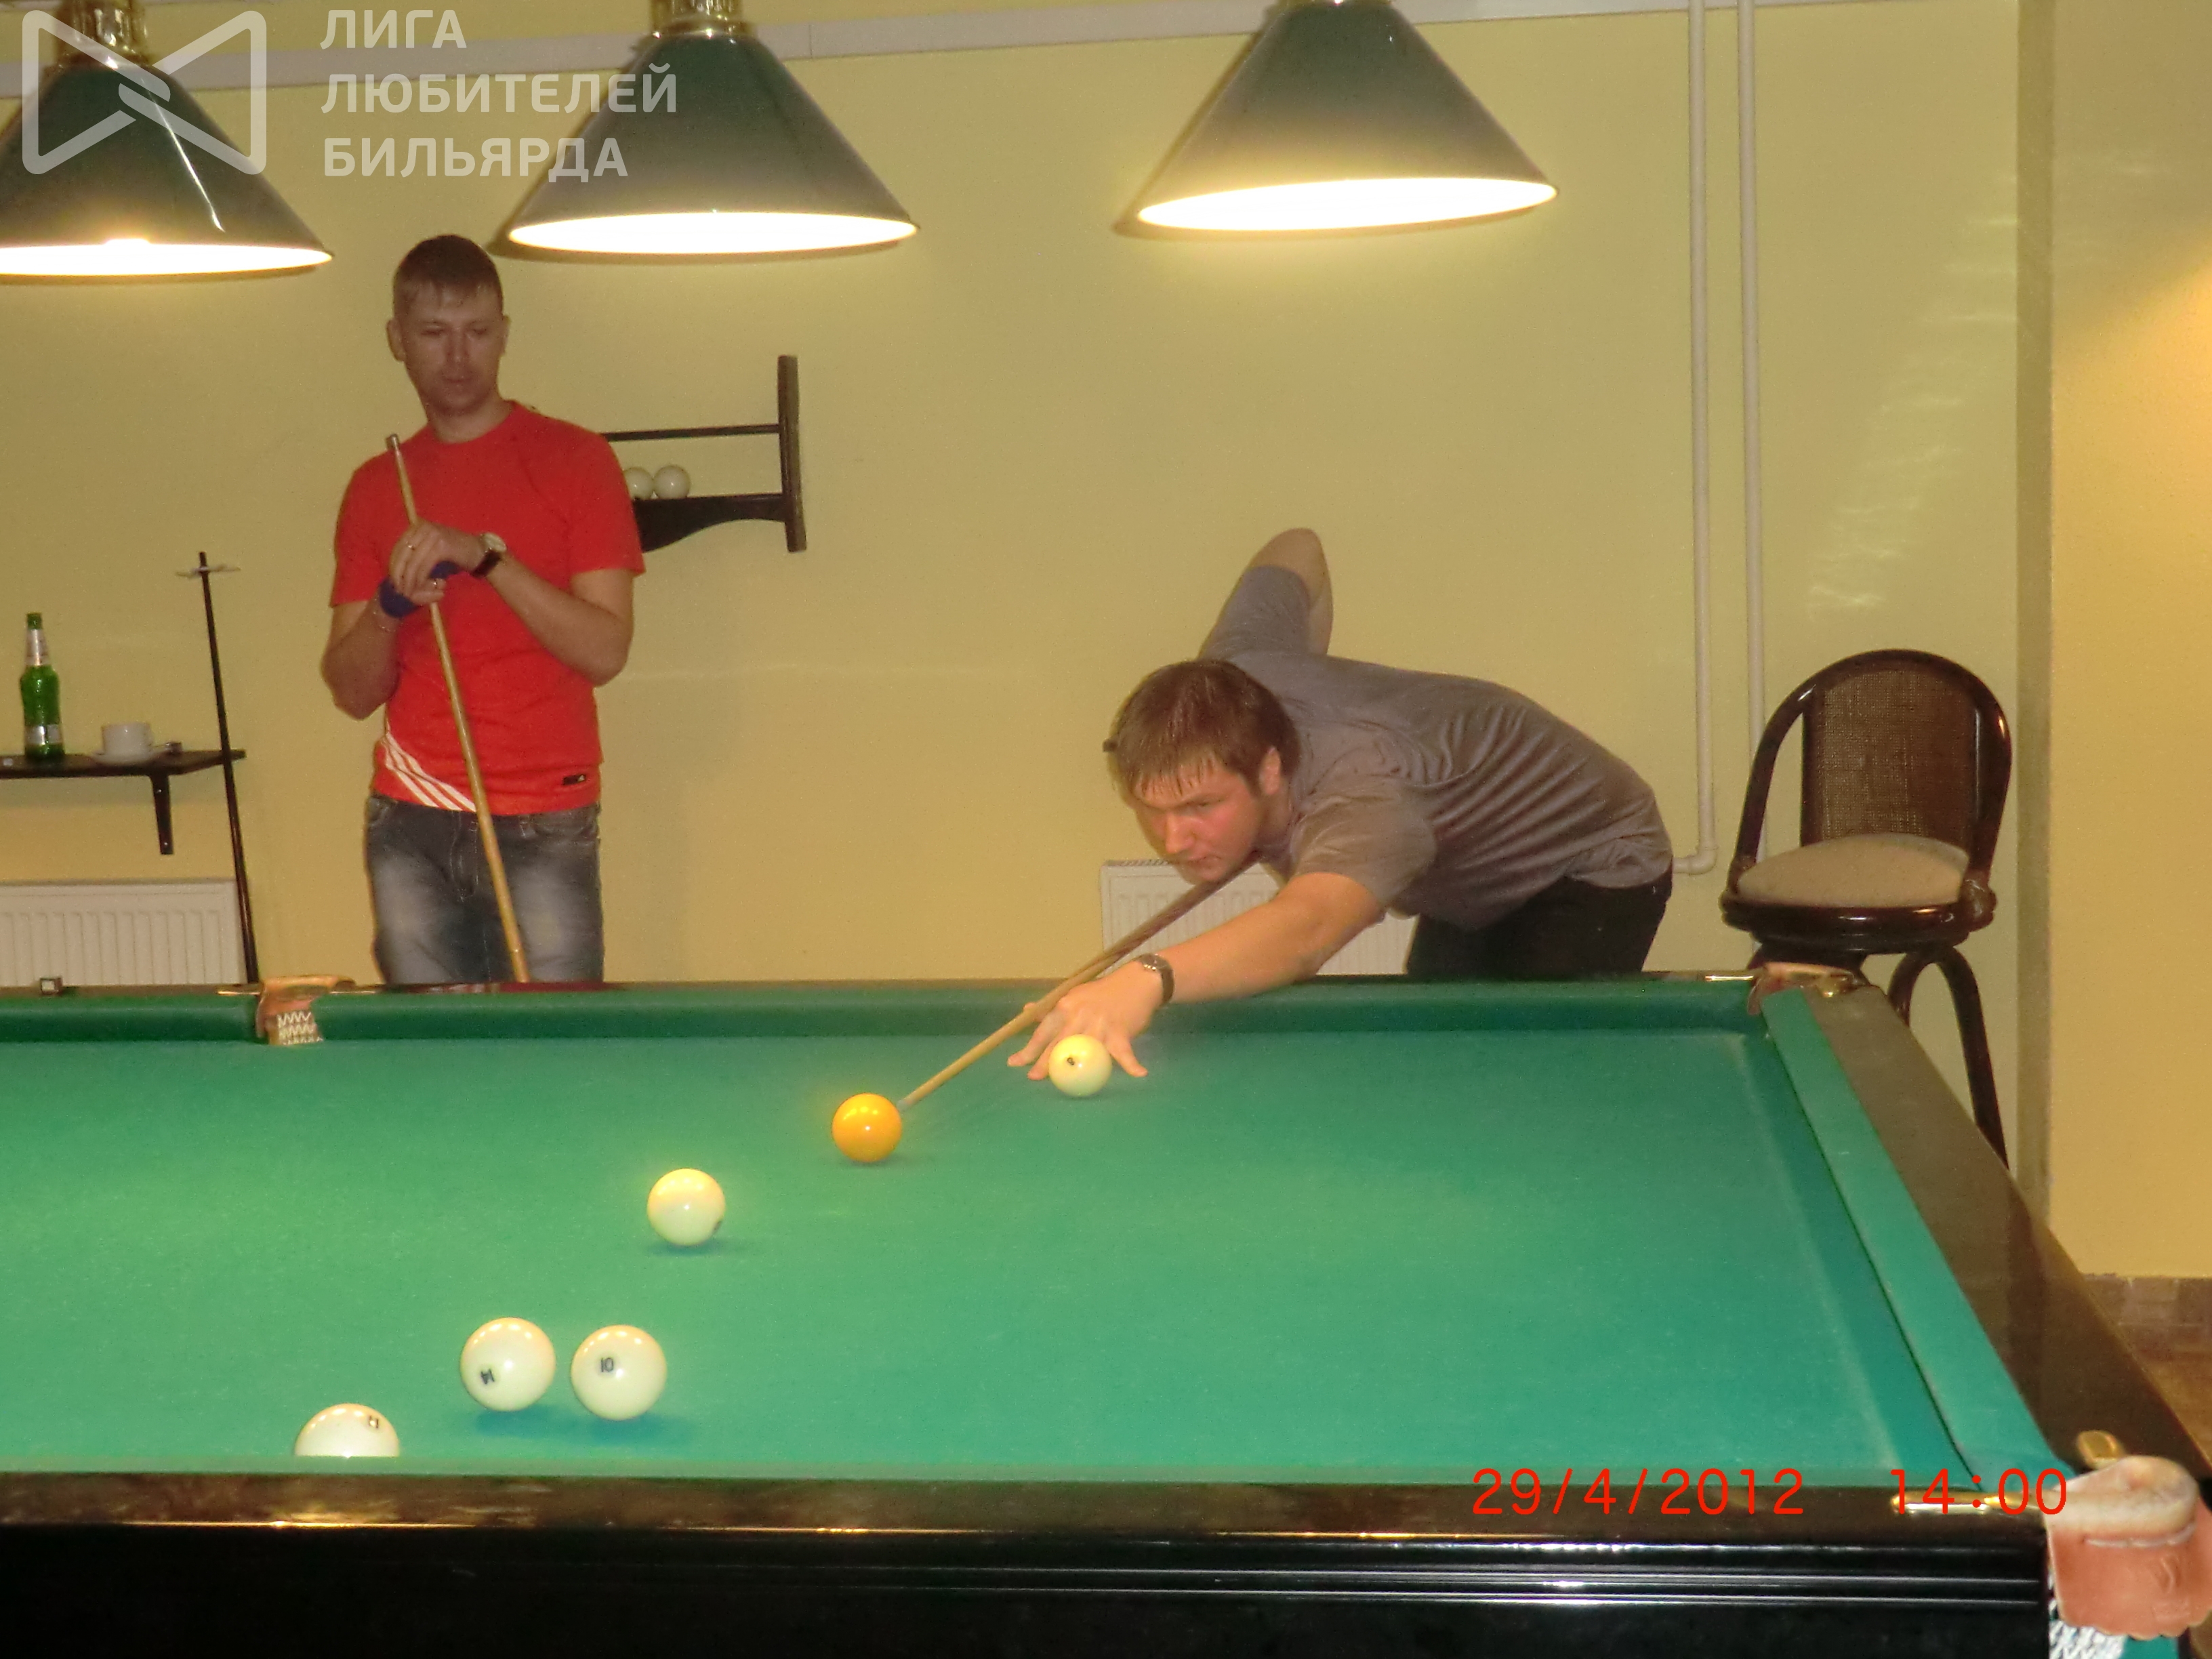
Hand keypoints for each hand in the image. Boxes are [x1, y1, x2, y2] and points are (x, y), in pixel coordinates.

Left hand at [387, 521, 484, 602]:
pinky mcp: (441, 545)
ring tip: (408, 592)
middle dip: (399, 574)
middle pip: (403, 554)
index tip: (393, 581)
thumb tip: (397, 570)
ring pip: (413, 561)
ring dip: (409, 579)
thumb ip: (415, 554)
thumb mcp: (431, 549)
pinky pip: (425, 565)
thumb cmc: (454, 553)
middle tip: (398, 589)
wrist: (479, 552)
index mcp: (417, 526)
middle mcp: (423, 527)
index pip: (399, 547)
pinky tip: (419, 586)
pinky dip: (420, 578)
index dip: (393, 566)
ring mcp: (433, 535)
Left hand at [1007, 963, 1165, 1081]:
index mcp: (1066, 1006)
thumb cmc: (1102, 992)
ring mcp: (1100, 1024)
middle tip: (1033, 1077)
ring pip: (1085, 1052)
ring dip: (1077, 1070)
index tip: (1015, 1062)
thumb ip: (1051, 1008)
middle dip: (1044, 1062)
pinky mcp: (1120, 1031)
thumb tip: (1027, 1010)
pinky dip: (1131, 1064)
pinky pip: (1124, 1052)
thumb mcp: (1074, 996)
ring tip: (1067, 1086)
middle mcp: (1080, 1015)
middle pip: (1059, 1043)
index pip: (1044, 1030)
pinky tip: (1139, 1075)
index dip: (1029, 1048)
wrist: (1136, 981)